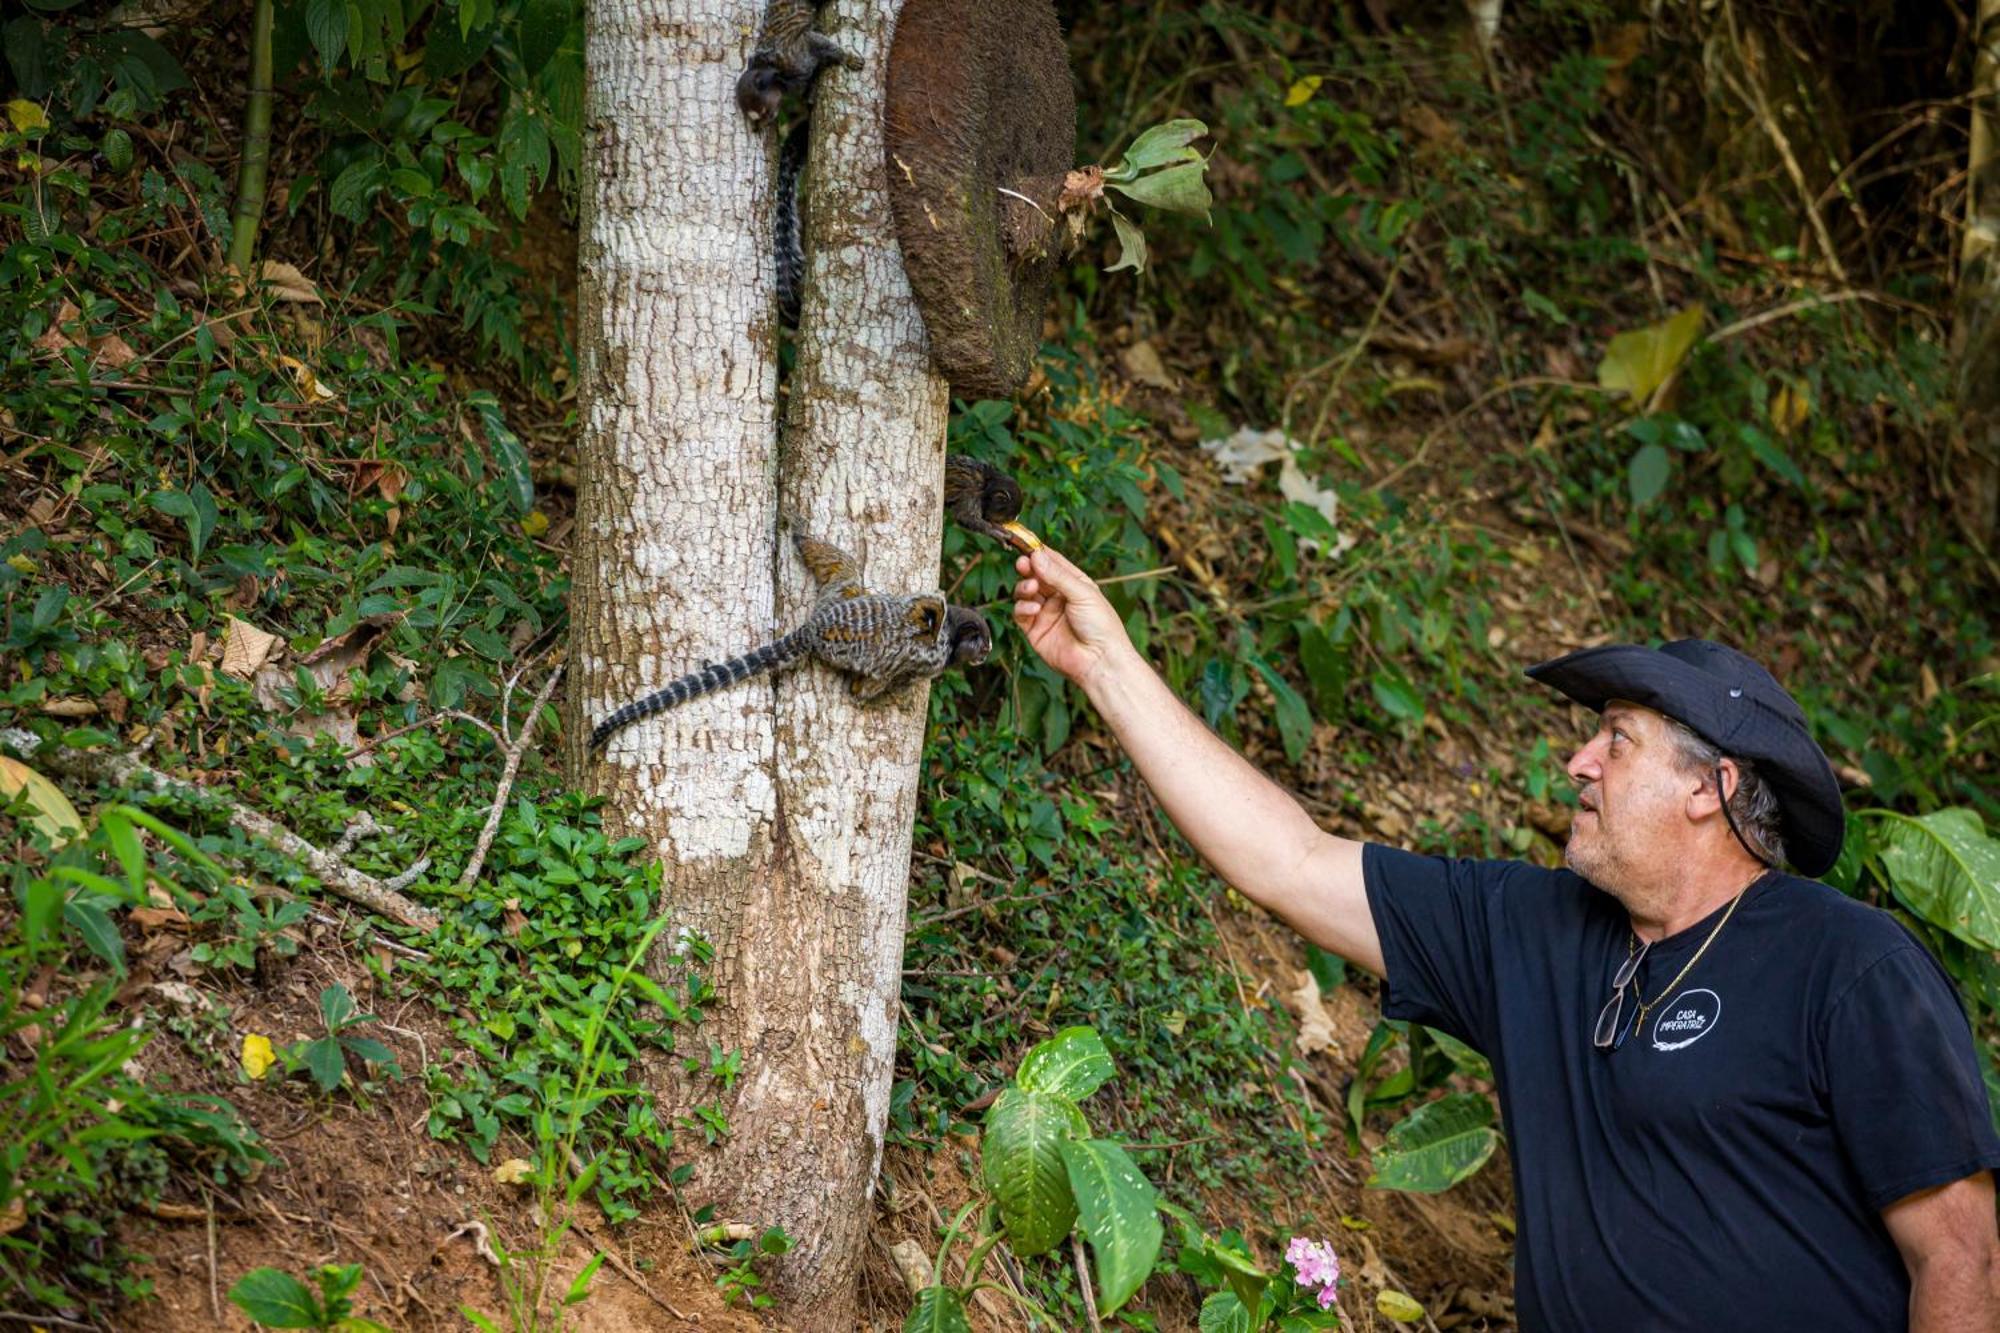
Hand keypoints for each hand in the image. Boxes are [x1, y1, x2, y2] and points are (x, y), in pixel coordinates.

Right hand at [1011, 546, 1133, 689]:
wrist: (1100, 661)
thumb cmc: (1101, 626)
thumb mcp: (1082, 593)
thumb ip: (1057, 575)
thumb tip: (1036, 555)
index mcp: (1074, 584)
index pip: (1053, 562)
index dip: (1039, 553)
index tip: (1026, 543)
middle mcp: (1058, 597)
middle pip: (1036, 576)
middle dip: (1028, 568)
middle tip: (1023, 563)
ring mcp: (1046, 613)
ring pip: (1025, 593)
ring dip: (1024, 587)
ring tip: (1031, 588)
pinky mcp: (1035, 631)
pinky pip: (1021, 614)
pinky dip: (1023, 608)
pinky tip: (1034, 610)